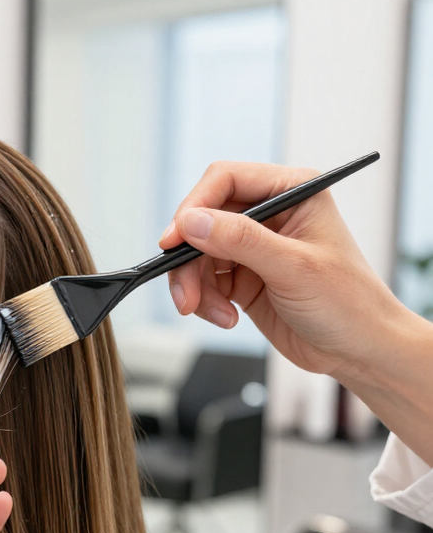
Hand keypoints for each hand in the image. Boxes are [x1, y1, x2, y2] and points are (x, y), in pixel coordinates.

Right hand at [159, 160, 404, 382]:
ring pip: (198, 254)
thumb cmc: (348, 303)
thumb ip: (241, 240)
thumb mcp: (293, 268)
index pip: (226, 181)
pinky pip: (204, 281)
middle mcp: (270, 214)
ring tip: (212, 313)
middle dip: (189, 260)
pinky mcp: (242, 278)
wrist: (358, 350)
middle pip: (203, 221)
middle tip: (185, 294)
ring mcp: (253, 247)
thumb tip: (192, 222)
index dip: (194, 208)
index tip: (174, 241)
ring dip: (195, 286)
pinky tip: (227, 318)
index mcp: (292, 192)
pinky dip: (205, 301)